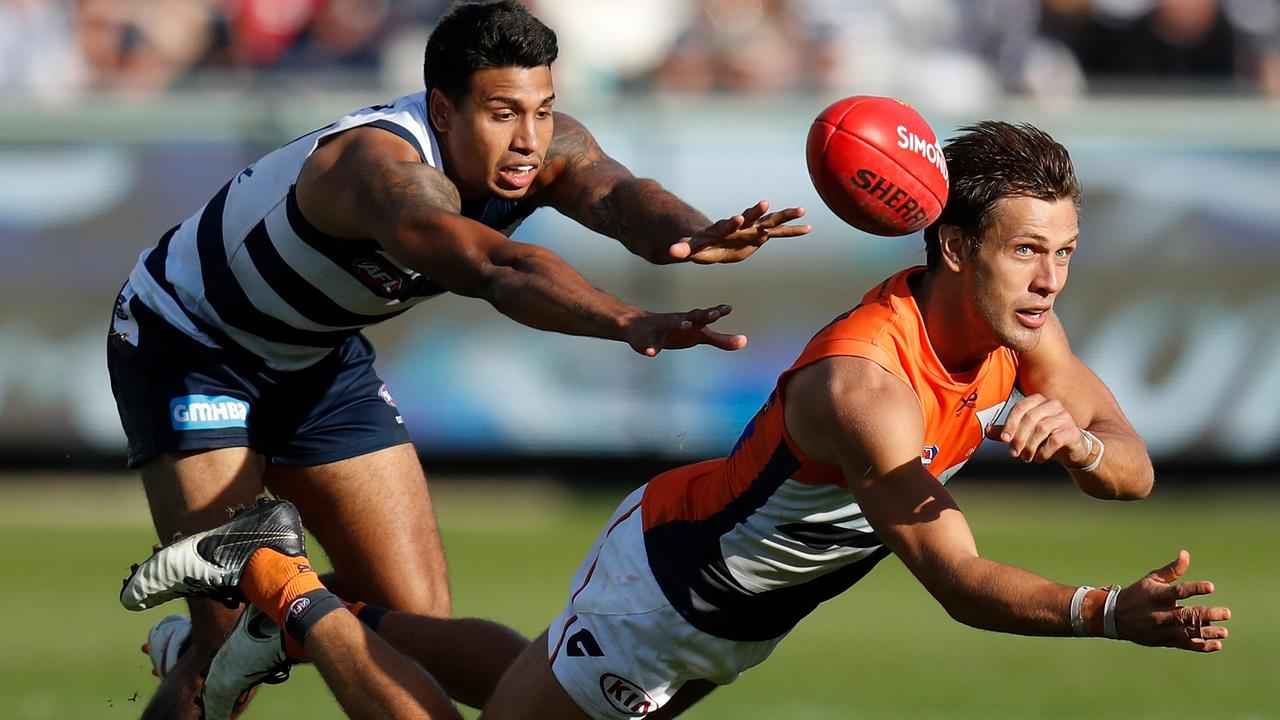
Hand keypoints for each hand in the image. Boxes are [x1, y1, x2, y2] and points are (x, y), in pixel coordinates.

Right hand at [624, 305, 746, 355]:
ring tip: (687, 326)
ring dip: (679, 325)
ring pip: (670, 325)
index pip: (705, 316)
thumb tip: (745, 341)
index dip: (716, 312)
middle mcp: (677, 321)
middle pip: (691, 317)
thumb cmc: (675, 331)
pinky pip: (649, 345)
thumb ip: (721, 340)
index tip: (728, 309)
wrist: (637, 326)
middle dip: (702, 315)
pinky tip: (651, 354)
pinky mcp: (646, 341)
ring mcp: (661, 330)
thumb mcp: (699, 336)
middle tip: (714, 314)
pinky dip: (651, 348)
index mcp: (690, 321)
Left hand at [668, 201, 810, 263]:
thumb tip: (670, 252)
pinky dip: (793, 231)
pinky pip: (780, 234)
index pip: (727, 224)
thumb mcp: (689, 247)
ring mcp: (753, 229)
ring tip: (802, 210)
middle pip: (750, 216)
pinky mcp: (761, 235)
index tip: (738, 218)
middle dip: (757, 211)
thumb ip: (682, 248)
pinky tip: (809, 228)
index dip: (732, 222)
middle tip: (765, 203)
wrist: (712, 238)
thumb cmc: (700, 243)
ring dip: (784, 216)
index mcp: (723, 229)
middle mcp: (740, 225)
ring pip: (770, 221)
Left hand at [988, 393, 1089, 464]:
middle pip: (1030, 418)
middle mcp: (1053, 405)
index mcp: (1038, 400)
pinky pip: (1056, 439)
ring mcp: (1065, 417)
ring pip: (1042, 428)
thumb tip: (986, 429)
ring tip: (1026, 457)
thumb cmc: (1045, 438)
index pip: (1020, 407)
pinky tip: (1040, 458)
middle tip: (1014, 453)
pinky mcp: (1073, 431)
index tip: (1004, 439)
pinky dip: (1044, 451)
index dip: (1010, 423)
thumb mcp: (1023, 433)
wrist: (1071, 449)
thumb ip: (1006, 430)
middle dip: (1019, 437)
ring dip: (1030, 446)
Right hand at [1114, 550, 1229, 651]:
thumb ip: (1172, 570)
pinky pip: (1185, 644)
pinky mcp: (1164, 641)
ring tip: (1224, 632)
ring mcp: (1162, 629)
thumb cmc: (1138, 594)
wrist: (1115, 618)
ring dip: (1207, 632)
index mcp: (1157, 596)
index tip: (1211, 587)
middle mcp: (1159, 614)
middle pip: (1186, 615)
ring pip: (1188, 632)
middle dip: (1207, 614)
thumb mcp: (1152, 579)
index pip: (1178, 592)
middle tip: (1226, 613)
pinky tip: (1216, 644)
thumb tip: (1186, 554)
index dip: (1195, 589)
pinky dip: (1201, 646)